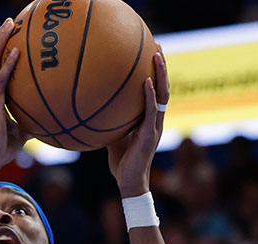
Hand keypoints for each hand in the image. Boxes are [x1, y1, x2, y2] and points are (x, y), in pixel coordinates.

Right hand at [0, 18, 29, 179]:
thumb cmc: (3, 149)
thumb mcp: (22, 132)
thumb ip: (32, 121)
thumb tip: (50, 120)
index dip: (2, 49)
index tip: (12, 35)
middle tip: (10, 21)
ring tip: (8, 24)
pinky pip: (0, 79)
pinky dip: (8, 65)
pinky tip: (17, 52)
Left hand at [105, 49, 168, 196]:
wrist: (129, 184)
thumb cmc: (122, 163)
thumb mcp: (113, 137)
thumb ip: (111, 121)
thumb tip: (94, 108)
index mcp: (149, 120)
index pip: (157, 92)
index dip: (156, 74)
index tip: (152, 54)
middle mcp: (156, 121)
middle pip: (163, 88)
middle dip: (162, 67)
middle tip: (158, 46)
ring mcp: (155, 127)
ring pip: (163, 96)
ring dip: (161, 75)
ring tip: (157, 55)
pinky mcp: (150, 136)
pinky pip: (151, 112)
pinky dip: (150, 96)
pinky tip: (147, 82)